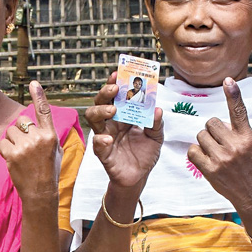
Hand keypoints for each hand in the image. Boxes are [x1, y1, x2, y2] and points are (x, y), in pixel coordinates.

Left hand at [0, 81, 61, 202]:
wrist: (40, 192)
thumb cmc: (49, 170)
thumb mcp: (56, 150)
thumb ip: (47, 134)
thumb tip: (36, 123)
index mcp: (51, 135)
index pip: (44, 111)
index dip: (39, 96)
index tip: (33, 83)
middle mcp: (38, 138)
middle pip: (22, 121)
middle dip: (21, 130)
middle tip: (26, 145)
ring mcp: (24, 146)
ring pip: (10, 131)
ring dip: (12, 140)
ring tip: (21, 154)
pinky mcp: (12, 155)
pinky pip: (2, 143)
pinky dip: (5, 149)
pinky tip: (13, 159)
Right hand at [86, 73, 162, 188]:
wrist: (139, 177)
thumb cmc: (144, 154)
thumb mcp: (156, 137)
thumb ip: (157, 123)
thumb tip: (158, 109)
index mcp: (123, 116)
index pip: (116, 96)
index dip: (115, 84)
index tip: (118, 73)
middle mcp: (111, 123)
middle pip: (100, 102)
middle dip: (105, 92)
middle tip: (115, 88)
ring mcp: (105, 136)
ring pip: (93, 118)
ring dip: (100, 110)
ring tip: (112, 110)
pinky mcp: (103, 153)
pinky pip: (97, 144)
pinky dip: (101, 140)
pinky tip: (109, 139)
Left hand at [187, 78, 251, 212]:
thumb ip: (242, 131)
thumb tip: (226, 122)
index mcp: (248, 137)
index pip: (240, 112)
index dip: (233, 95)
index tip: (228, 80)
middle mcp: (235, 146)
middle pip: (211, 122)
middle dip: (212, 129)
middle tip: (218, 140)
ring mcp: (221, 158)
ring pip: (200, 135)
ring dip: (204, 141)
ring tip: (214, 151)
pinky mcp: (210, 170)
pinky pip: (193, 151)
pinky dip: (196, 153)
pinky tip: (205, 158)